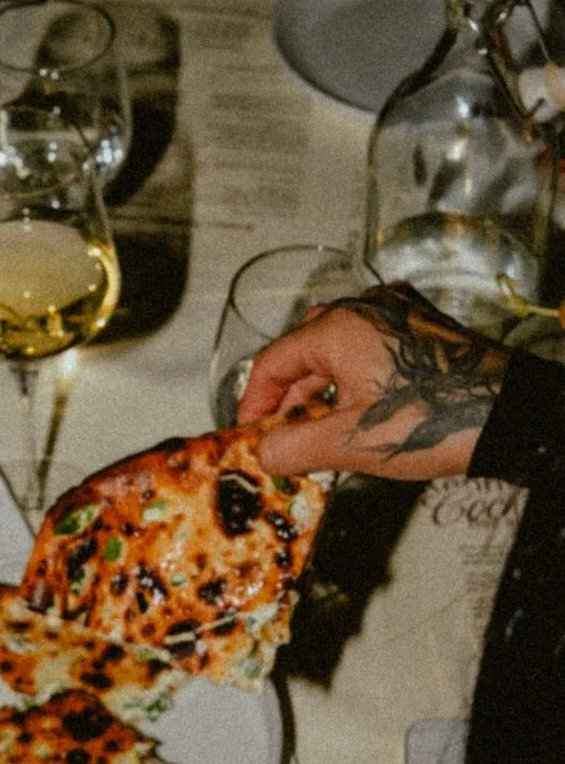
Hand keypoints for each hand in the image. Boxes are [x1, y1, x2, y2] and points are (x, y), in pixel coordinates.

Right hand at [237, 282, 507, 478]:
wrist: (513, 415)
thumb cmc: (438, 419)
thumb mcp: (352, 444)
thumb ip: (293, 448)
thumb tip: (262, 452)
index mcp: (339, 329)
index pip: (273, 362)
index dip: (254, 402)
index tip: (251, 432)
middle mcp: (365, 311)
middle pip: (305, 351)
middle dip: (290, 397)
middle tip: (284, 435)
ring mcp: (398, 315)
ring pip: (339, 349)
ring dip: (323, 388)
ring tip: (323, 429)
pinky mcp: (424, 329)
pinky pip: (372, 346)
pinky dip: (356, 375)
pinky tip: (361, 408)